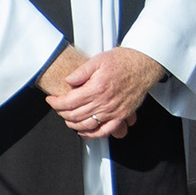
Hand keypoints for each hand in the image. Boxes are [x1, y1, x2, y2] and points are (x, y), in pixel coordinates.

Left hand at [46, 45, 163, 138]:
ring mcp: (114, 111)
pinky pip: (105, 131)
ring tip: (67, 118)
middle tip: (57, 108)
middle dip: (61, 113)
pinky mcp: (122, 116)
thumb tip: (68, 81)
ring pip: (87, 125)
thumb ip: (81, 72)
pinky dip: (92, 134)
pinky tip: (84, 132)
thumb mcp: (98, 60)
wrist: (144, 64)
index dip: (56, 103)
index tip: (51, 100)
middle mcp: (105, 102)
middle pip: (75, 115)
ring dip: (73, 124)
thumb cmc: (124, 61)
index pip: (69, 102)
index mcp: (97, 88)